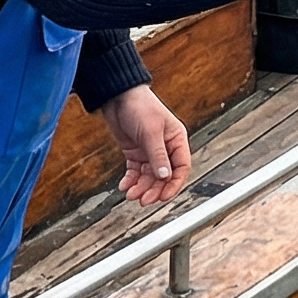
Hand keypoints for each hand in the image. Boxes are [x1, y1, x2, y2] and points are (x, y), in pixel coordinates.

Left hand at [97, 85, 191, 204]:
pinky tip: (124, 186)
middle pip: (163, 176)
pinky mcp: (135, 153)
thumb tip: (165, 177)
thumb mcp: (150, 132)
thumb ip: (158, 156)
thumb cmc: (140, 106)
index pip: (181, 168)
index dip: (174, 184)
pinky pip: (135, 172)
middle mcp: (165, 148)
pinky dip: (130, 180)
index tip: (164, 197)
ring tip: (130, 194)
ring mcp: (149, 151)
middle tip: (143, 200)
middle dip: (154, 189)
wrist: (117, 97)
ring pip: (149, 177)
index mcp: (176, 140)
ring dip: (140, 187)